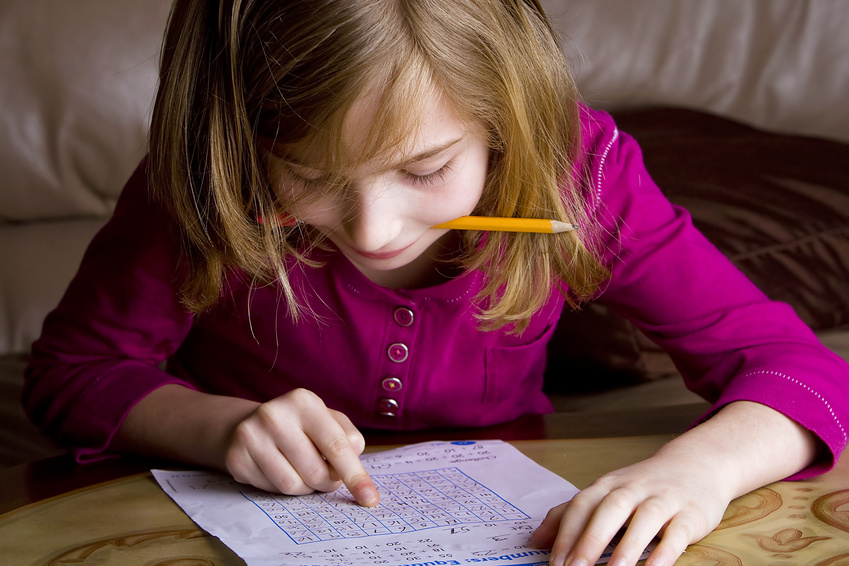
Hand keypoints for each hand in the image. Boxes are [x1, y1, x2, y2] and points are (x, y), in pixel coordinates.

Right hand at [223, 388, 379, 506]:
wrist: (247, 423)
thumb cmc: (298, 425)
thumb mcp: (326, 420)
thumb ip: (348, 437)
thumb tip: (356, 458)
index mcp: (303, 401)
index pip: (336, 445)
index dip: (355, 475)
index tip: (369, 498)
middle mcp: (274, 415)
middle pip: (316, 471)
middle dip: (327, 481)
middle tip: (327, 475)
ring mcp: (251, 436)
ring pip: (294, 486)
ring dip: (305, 486)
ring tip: (301, 469)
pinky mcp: (237, 459)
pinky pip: (272, 490)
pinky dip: (282, 487)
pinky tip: (278, 469)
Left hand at [530, 401, 819, 565]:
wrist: (697, 464)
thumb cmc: (642, 487)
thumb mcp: (605, 494)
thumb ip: (570, 515)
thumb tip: (535, 540)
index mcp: (607, 486)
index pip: (581, 506)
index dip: (566, 534)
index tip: (553, 563)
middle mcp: (633, 489)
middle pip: (608, 511)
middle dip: (590, 541)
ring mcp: (663, 499)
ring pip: (643, 520)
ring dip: (628, 547)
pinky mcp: (691, 514)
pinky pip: (677, 532)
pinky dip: (666, 551)